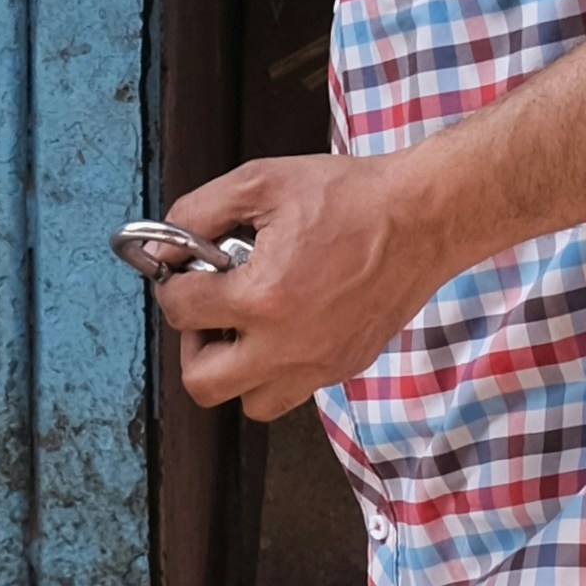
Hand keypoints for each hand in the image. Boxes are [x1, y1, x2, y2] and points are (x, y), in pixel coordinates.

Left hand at [151, 150, 445, 420]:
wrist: (423, 217)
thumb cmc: (349, 195)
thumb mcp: (262, 183)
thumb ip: (199, 213)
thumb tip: (161, 247)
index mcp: (262, 298)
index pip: (182, 312)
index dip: (174, 285)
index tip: (187, 271)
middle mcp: (288, 345)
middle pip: (203, 383)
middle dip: (194, 344)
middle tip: (211, 310)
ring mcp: (319, 364)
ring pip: (251, 403)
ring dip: (236, 370)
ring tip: (247, 326)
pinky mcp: (344, 366)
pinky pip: (293, 390)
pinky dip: (277, 367)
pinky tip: (288, 322)